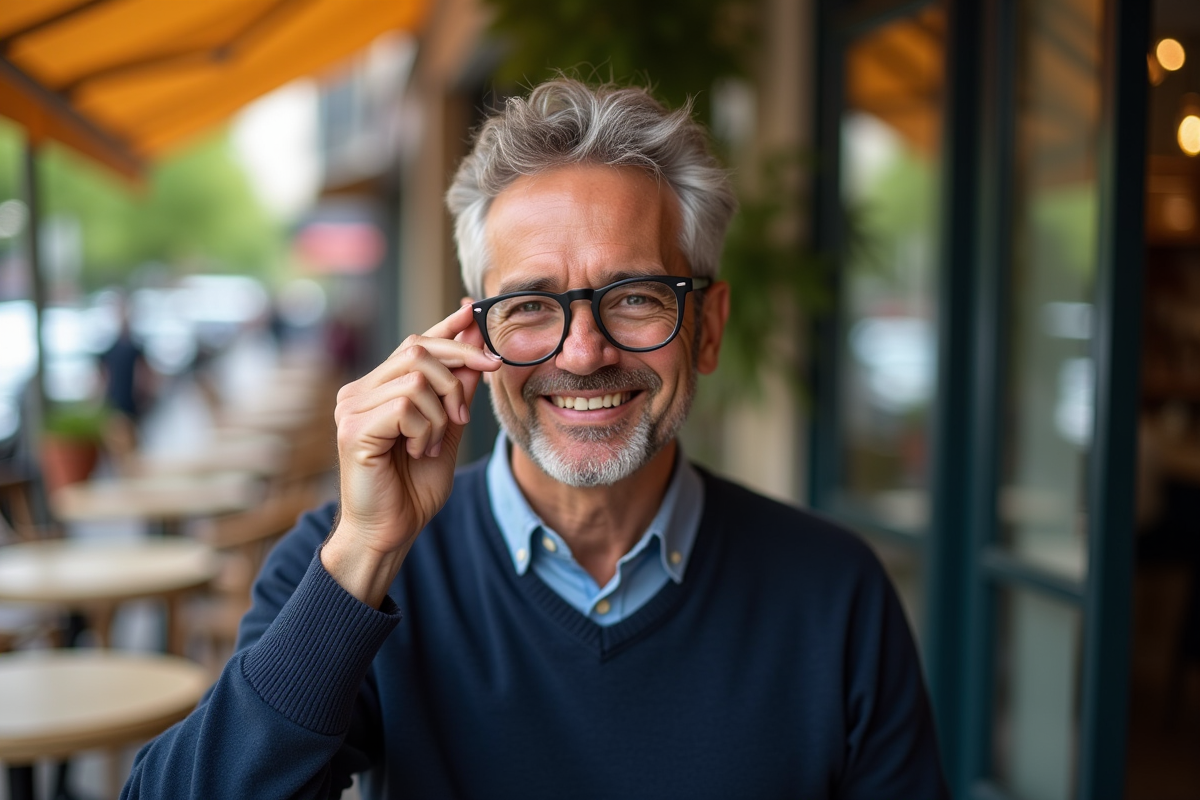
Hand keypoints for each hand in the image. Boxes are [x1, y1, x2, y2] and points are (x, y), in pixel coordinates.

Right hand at [322, 303, 500, 603]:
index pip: (415, 343)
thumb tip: (476, 352)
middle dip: (457, 371)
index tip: (474, 312)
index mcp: (378, 390)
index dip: (446, 326)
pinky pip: (406, 404)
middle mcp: (359, 391)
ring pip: (416, 376)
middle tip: (464, 415)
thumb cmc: (413, 489)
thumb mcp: (446, 432)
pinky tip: (417, 452)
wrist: (389, 533)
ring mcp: (352, 407)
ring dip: (440, 412)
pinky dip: (425, 429)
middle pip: (418, 348)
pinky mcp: (354, 427)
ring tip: (431, 445)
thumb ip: (457, 394)